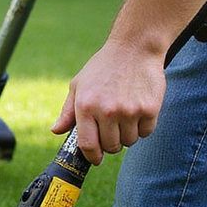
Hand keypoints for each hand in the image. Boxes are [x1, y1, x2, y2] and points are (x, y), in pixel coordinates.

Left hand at [51, 42, 166, 163]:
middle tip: (112, 132)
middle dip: (111, 145)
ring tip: (125, 118)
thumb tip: (56, 131)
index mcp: (86, 107)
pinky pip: (146, 132)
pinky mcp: (150, 108)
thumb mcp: (78, 85)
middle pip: (111, 146)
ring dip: (127, 135)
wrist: (135, 48)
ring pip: (129, 141)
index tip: (95, 159)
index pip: (87, 144)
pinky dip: (143, 128)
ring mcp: (129, 110)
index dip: (92, 156)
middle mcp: (107, 111)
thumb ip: (68, 111)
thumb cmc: (103, 68)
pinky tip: (138, 112)